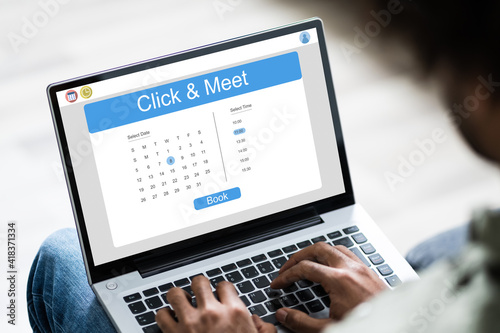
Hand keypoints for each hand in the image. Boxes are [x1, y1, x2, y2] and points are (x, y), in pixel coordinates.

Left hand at [156, 275, 275, 332]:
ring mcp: (190, 322)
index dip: (221, 291)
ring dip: (178, 298)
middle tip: (199, 295)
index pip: (224, 286)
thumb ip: (262, 330)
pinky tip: (169, 320)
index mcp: (234, 312)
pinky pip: (161, 315)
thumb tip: (259, 323)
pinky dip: (164, 316)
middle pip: (199, 282)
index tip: (219, 296)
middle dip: (198, 287)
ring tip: (181, 303)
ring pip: (176, 294)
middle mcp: (212, 313)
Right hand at [270, 242, 386, 332]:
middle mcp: (351, 269)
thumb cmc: (367, 328)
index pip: (305, 268)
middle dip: (298, 256)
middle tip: (287, 268)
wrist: (396, 329)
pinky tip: (329, 266)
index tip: (278, 283)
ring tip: (305, 263)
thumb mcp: (329, 329)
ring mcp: (362, 268)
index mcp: (339, 281)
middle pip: (318, 249)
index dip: (286, 275)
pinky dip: (332, 255)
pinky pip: (347, 253)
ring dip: (316, 253)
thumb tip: (283, 314)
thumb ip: (302, 323)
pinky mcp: (370, 272)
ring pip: (333, 248)